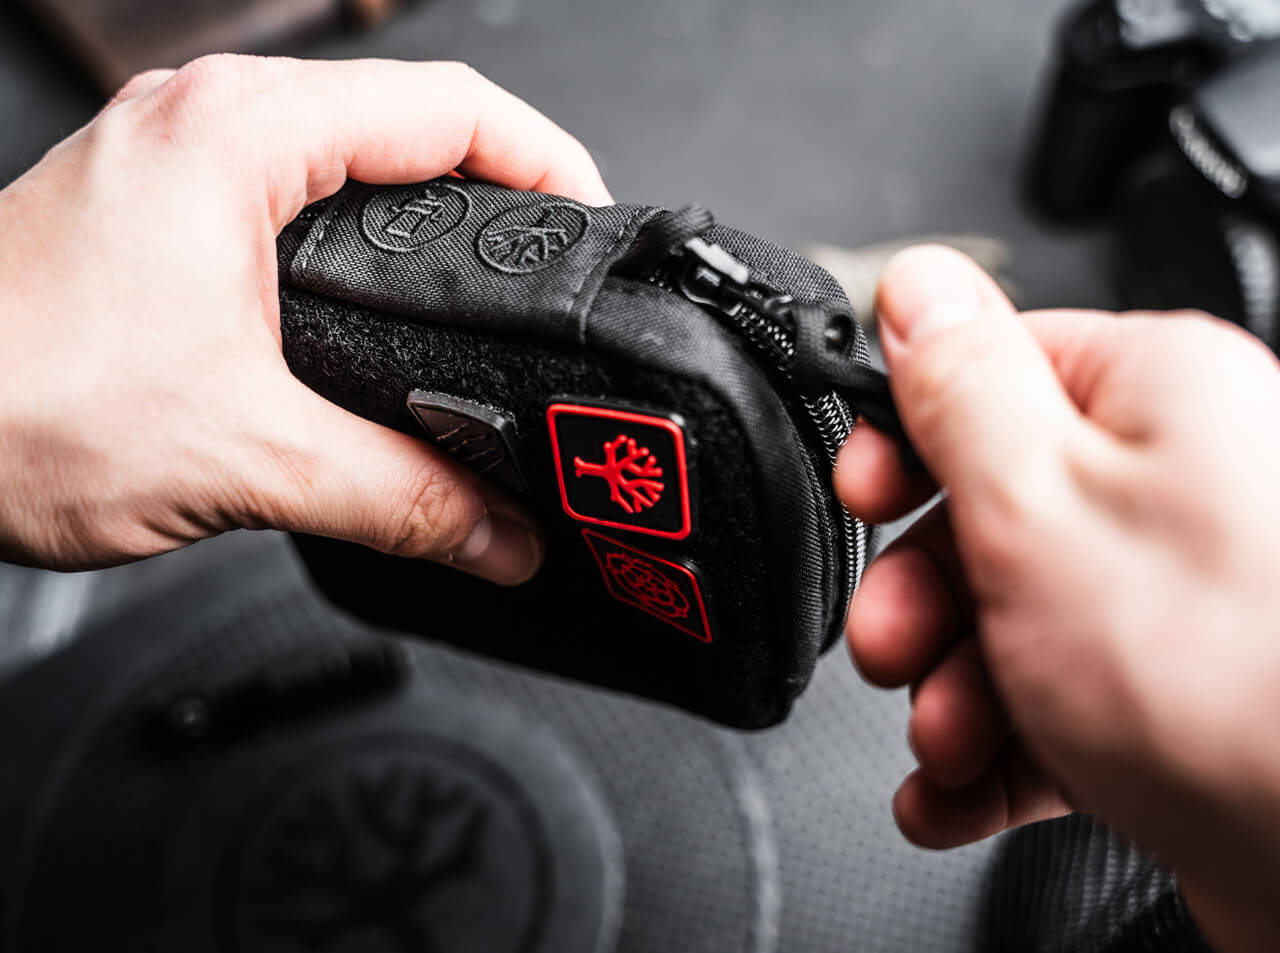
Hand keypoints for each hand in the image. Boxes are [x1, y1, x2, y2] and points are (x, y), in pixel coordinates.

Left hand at [0, 56, 610, 578]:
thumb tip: (502, 534)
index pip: (452, 107)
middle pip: (410, 117)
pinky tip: (380, 305)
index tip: (594, 228)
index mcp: (240, 136)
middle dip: (501, 185)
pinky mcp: (157, 212)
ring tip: (485, 283)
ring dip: (428, 209)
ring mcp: (175, 160)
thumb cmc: (5, 404)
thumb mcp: (247, 459)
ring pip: (349, 153)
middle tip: (554, 263)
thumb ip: (403, 498)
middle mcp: (206, 125)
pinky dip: (361, 237)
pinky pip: (295, 193)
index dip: (550, 162)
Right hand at [837, 246, 1279, 952]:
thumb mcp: (1036, 502)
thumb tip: (919, 286)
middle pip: (993, 512)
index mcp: (1158, 400)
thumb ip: (961, 385)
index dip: (909, 440)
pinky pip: (1055, 698)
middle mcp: (1180, 487)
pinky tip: (958, 790)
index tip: (865, 493)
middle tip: (891, 645)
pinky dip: (994, 748)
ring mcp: (1179, 598)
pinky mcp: (1174, 695)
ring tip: (945, 744)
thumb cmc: (1229, 683)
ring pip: (1014, 619)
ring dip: (952, 689)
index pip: (993, 374)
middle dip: (922, 596)